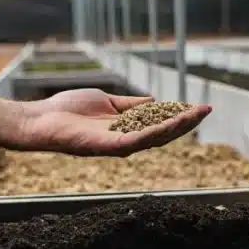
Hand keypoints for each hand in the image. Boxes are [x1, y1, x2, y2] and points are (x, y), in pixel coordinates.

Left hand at [0, 89, 211, 156]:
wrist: (42, 119)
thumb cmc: (68, 110)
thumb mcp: (107, 101)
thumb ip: (130, 105)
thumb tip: (153, 101)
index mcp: (126, 129)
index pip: (159, 124)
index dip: (180, 116)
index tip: (199, 108)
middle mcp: (126, 140)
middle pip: (163, 133)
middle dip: (186, 122)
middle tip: (206, 110)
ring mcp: (118, 145)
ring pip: (155, 138)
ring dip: (178, 127)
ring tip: (196, 115)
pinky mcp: (108, 147)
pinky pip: (137, 140)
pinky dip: (156, 132)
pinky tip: (172, 123)